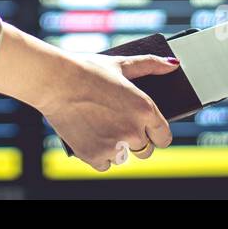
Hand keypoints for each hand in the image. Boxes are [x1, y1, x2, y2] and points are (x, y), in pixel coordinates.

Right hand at [38, 53, 178, 170]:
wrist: (54, 81)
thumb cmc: (87, 69)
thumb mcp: (120, 64)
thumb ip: (150, 64)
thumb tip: (173, 65)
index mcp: (145, 109)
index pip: (164, 137)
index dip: (156, 134)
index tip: (147, 130)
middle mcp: (133, 131)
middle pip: (145, 149)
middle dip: (134, 139)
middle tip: (116, 123)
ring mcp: (114, 145)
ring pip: (124, 157)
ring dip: (115, 147)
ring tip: (100, 126)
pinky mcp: (94, 156)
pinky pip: (105, 164)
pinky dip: (98, 154)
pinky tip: (90, 136)